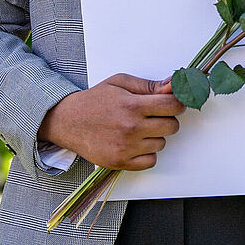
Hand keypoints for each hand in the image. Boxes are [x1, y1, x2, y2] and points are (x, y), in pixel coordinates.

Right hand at [39, 73, 184, 170]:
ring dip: (155, 136)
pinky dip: (147, 153)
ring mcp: (126, 148)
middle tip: (152, 115)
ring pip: (162, 144)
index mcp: (132, 106)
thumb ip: (149, 85)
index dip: (177, 103)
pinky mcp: (120, 162)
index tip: (173, 103)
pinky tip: (136, 143)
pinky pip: (150, 161)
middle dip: (166, 119)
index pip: (172, 106)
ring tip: (138, 128)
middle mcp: (131, 128)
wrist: (67, 121)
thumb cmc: (95, 100)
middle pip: (172, 126)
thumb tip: (173, 85)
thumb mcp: (120, 82)